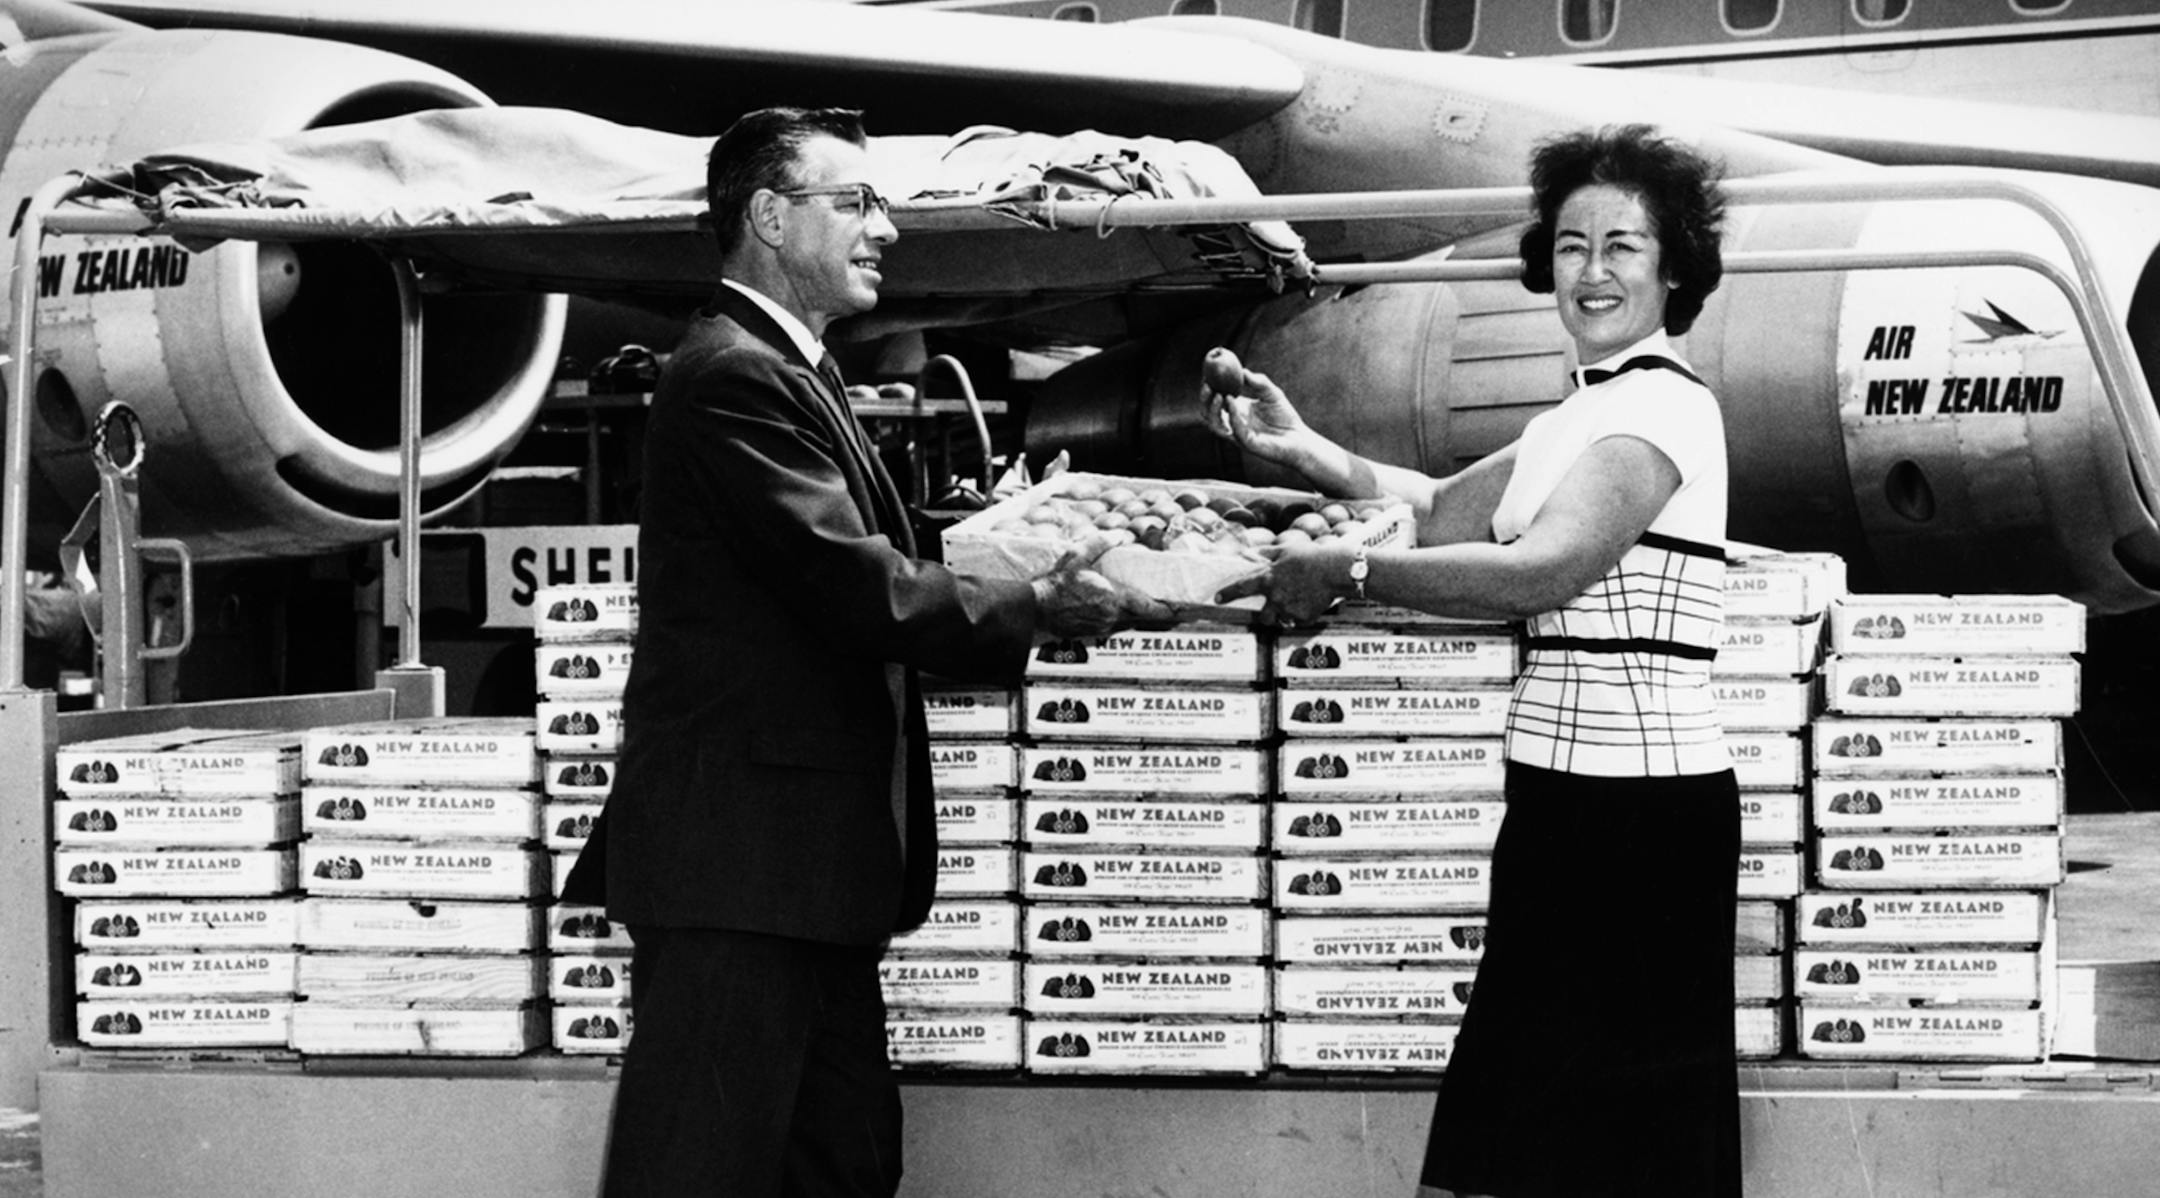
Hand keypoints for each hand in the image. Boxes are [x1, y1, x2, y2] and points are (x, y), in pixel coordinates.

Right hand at [1032, 535, 1176, 636]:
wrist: (1035, 609)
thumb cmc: (1056, 584)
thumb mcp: (1077, 556)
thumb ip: (1100, 543)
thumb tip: (1119, 533)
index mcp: (1114, 600)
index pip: (1152, 609)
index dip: (1172, 611)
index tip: (1185, 608)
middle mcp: (1113, 618)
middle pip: (1147, 620)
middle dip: (1165, 616)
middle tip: (1180, 610)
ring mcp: (1104, 628)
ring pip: (1133, 624)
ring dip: (1146, 618)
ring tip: (1160, 610)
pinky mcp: (1094, 633)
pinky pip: (1118, 627)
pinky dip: (1128, 621)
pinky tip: (1129, 612)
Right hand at [1201, 347, 1321, 468]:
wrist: (1299, 437)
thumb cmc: (1285, 416)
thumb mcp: (1271, 393)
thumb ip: (1258, 382)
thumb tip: (1243, 370)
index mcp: (1236, 411)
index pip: (1215, 401)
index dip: (1209, 389)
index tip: (1208, 375)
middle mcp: (1233, 424)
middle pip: (1209, 414)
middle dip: (1204, 400)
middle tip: (1207, 385)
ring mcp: (1238, 435)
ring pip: (1216, 426)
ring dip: (1213, 410)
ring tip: (1218, 395)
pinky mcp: (1248, 444)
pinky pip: (1236, 431)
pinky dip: (1232, 416)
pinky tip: (1233, 403)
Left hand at [1213, 541, 1355, 624]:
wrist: (1335, 571)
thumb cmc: (1311, 557)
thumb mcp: (1286, 550)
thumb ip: (1265, 553)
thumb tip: (1248, 552)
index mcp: (1268, 579)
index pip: (1242, 588)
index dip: (1227, 593)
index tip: (1216, 598)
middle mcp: (1276, 597)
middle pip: (1263, 616)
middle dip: (1266, 615)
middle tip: (1276, 608)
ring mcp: (1289, 609)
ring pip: (1281, 619)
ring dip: (1285, 615)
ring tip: (1298, 602)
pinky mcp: (1303, 618)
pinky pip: (1298, 621)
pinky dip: (1302, 614)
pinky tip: (1311, 602)